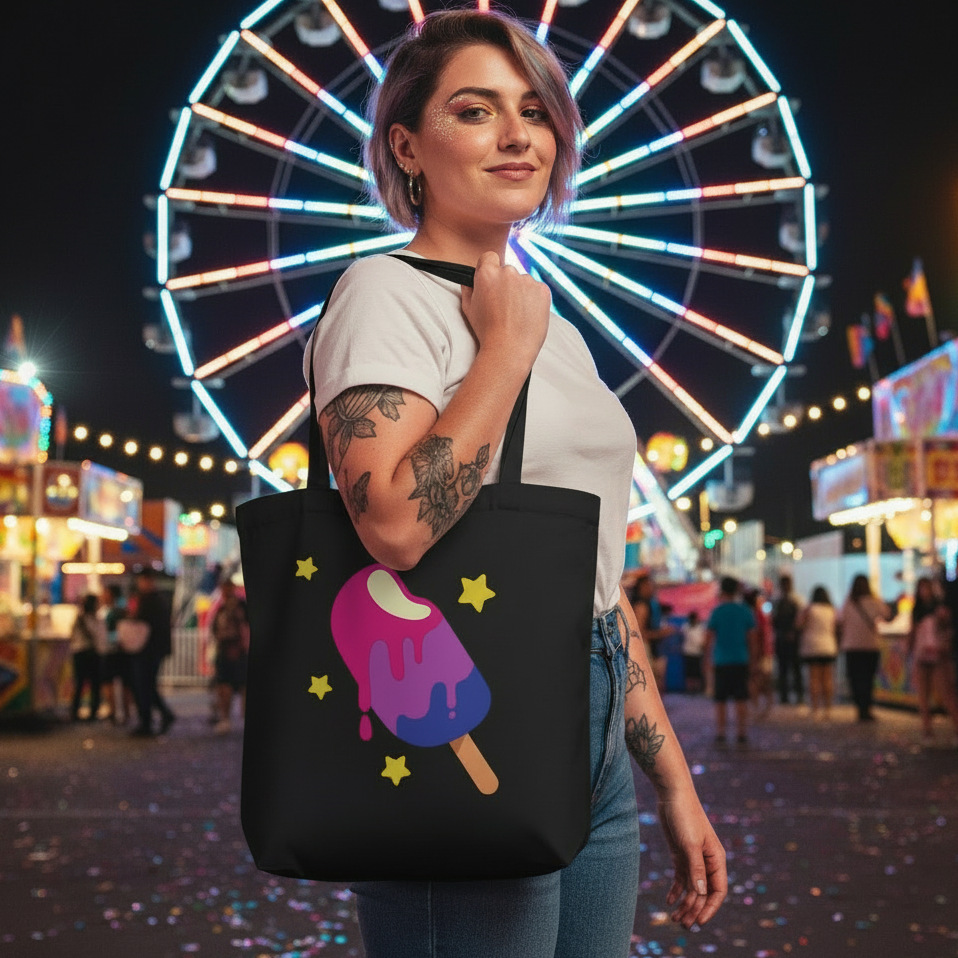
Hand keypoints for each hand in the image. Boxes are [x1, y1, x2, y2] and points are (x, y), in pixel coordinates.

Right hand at [460, 251, 549, 367]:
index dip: (490, 268)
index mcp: (487, 273)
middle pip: (507, 271)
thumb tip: (468, 282)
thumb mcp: (469, 310)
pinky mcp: (542, 290)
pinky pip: (537, 290)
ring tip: (516, 315)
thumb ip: (468, 290)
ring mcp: (527, 280)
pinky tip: (527, 315)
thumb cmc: (487, 331)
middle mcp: (508, 272)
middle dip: (506, 284)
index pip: (489, 257)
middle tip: (504, 306)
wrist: (509, 349)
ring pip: (523, 281)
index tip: (492, 282)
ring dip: (521, 292)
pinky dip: (534, 300)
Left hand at [658, 792, 726, 928]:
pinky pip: (681, 878)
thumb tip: (701, 893)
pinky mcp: (681, 854)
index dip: (710, 908)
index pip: (718, 891)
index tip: (699, 921)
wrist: (672, 794)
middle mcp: (707, 862)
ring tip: (674, 918)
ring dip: (684, 903)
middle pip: (703, 893)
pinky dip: (676, 890)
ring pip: (692, 888)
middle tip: (681, 925)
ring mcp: (694, 859)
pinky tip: (669, 901)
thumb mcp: (689, 843)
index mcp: (716, 859)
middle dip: (694, 909)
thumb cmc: (685, 815)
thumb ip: (695, 868)